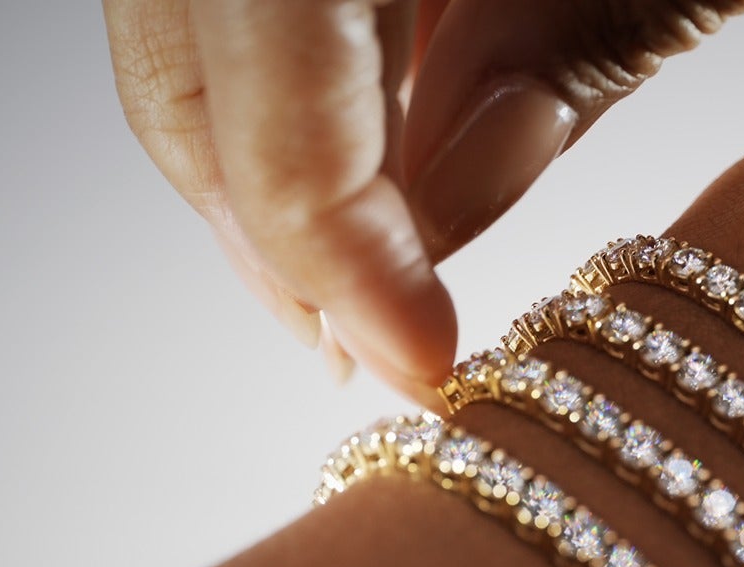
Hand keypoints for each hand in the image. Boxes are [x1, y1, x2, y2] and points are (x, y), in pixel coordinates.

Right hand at [102, 0, 743, 399]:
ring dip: (273, 171)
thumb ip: (558, 57)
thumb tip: (431, 215)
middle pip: (185, 32)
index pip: (253, 24)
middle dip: (265, 217)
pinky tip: (384, 180)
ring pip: (196, 17)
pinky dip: (309, 88)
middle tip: (366, 350)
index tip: (408, 355)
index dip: (316, 216)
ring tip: (372, 299)